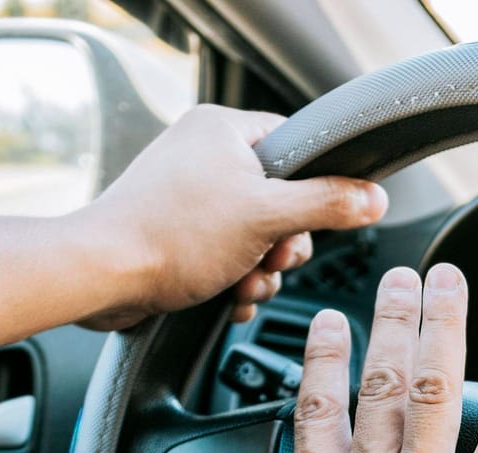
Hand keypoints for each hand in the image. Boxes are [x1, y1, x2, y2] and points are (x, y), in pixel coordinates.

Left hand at [74, 106, 386, 330]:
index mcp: (223, 129)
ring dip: (260, 271)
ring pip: (255, 236)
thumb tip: (374, 198)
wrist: (103, 276)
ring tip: (242, 283)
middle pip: (280, 199)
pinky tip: (227, 297)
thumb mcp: (267, 216)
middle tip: (272, 258)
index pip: (295, 144)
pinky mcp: (176, 235)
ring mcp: (188, 197)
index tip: (311, 217)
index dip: (312, 186)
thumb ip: (328, 204)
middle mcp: (204, 156)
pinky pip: (226, 255)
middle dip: (283, 245)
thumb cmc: (171, 235)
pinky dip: (234, 281)